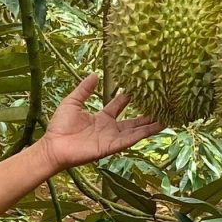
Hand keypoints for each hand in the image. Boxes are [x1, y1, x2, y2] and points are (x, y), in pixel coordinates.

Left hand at [37, 74, 161, 173]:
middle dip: (147, 114)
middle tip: (162, 104)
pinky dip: (143, 134)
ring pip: (136, 131)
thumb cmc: (60, 126)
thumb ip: (84, 89)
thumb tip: (95, 74)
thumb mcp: (72, 102)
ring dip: (151, 125)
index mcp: (101, 118)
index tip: (141, 87)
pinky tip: (156, 128)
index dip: (129, 97)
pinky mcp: (111, 147)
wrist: (53, 146)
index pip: (119, 106)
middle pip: (133, 120)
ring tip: (168, 118)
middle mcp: (110, 128)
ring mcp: (112, 138)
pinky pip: (130, 139)